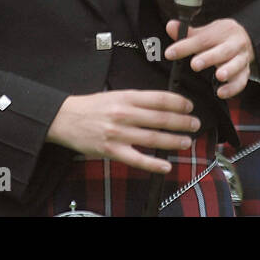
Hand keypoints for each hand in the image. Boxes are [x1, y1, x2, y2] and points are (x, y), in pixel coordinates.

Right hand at [46, 90, 198, 173]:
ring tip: (186, 142)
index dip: (179, 103)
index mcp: (127, 97)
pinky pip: (137, 159)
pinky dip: (153, 163)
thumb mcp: (117, 94)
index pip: (160, 99)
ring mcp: (118, 133)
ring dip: (173, 141)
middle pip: (161, 118)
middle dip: (182, 122)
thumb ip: (139, 100)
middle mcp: (125, 114)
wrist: (64, 118)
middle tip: (195, 124)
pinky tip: (166, 165)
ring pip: (153, 138)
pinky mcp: (111, 151)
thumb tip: (164, 104)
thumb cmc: (93, 106)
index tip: (189, 106)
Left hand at [165, 17, 252, 99]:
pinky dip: (233, 88)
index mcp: (223, 32)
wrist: (248, 39)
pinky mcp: (245, 72)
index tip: (170, 53)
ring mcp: (241, 58)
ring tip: (219, 76)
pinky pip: (241, 81)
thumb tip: (171, 26)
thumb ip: (188, 33)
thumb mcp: (207, 31)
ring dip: (228, 70)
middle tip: (195, 64)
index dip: (185, 46)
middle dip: (209, 58)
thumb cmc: (222, 37)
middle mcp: (234, 44)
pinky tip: (222, 93)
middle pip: (223, 51)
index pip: (202, 39)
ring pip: (236, 64)